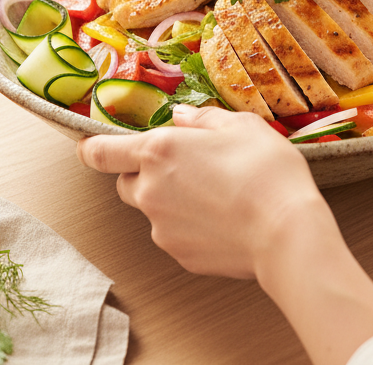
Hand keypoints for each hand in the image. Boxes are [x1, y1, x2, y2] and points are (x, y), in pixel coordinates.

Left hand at [77, 104, 372, 364]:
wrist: (285, 232)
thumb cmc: (265, 171)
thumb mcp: (240, 125)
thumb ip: (204, 118)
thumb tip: (182, 117)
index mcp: (159, 150)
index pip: (102, 151)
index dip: (91, 147)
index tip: (86, 146)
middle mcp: (150, 190)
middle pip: (128, 181)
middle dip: (146, 172)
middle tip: (187, 164)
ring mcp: (161, 227)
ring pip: (153, 208)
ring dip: (172, 198)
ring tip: (217, 191)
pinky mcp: (179, 254)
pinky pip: (175, 232)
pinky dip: (191, 223)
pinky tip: (224, 215)